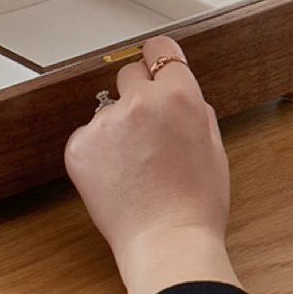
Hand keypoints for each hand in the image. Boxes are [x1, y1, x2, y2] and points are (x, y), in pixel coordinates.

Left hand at [65, 36, 238, 293]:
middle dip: (138, 95)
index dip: (159, 60)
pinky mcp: (79, 145)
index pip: (160, 49)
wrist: (167, 243)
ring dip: (117, 127)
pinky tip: (115, 178)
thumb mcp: (213, 145)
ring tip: (133, 166)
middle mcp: (139, 101)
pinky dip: (98, 152)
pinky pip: (88, 136)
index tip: (154, 67)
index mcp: (178, 96)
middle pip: (129, 74)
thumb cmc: (197, 204)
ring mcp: (105, 122)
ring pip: (107, 109)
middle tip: (147, 131)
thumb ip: (194, 109)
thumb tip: (179, 92)